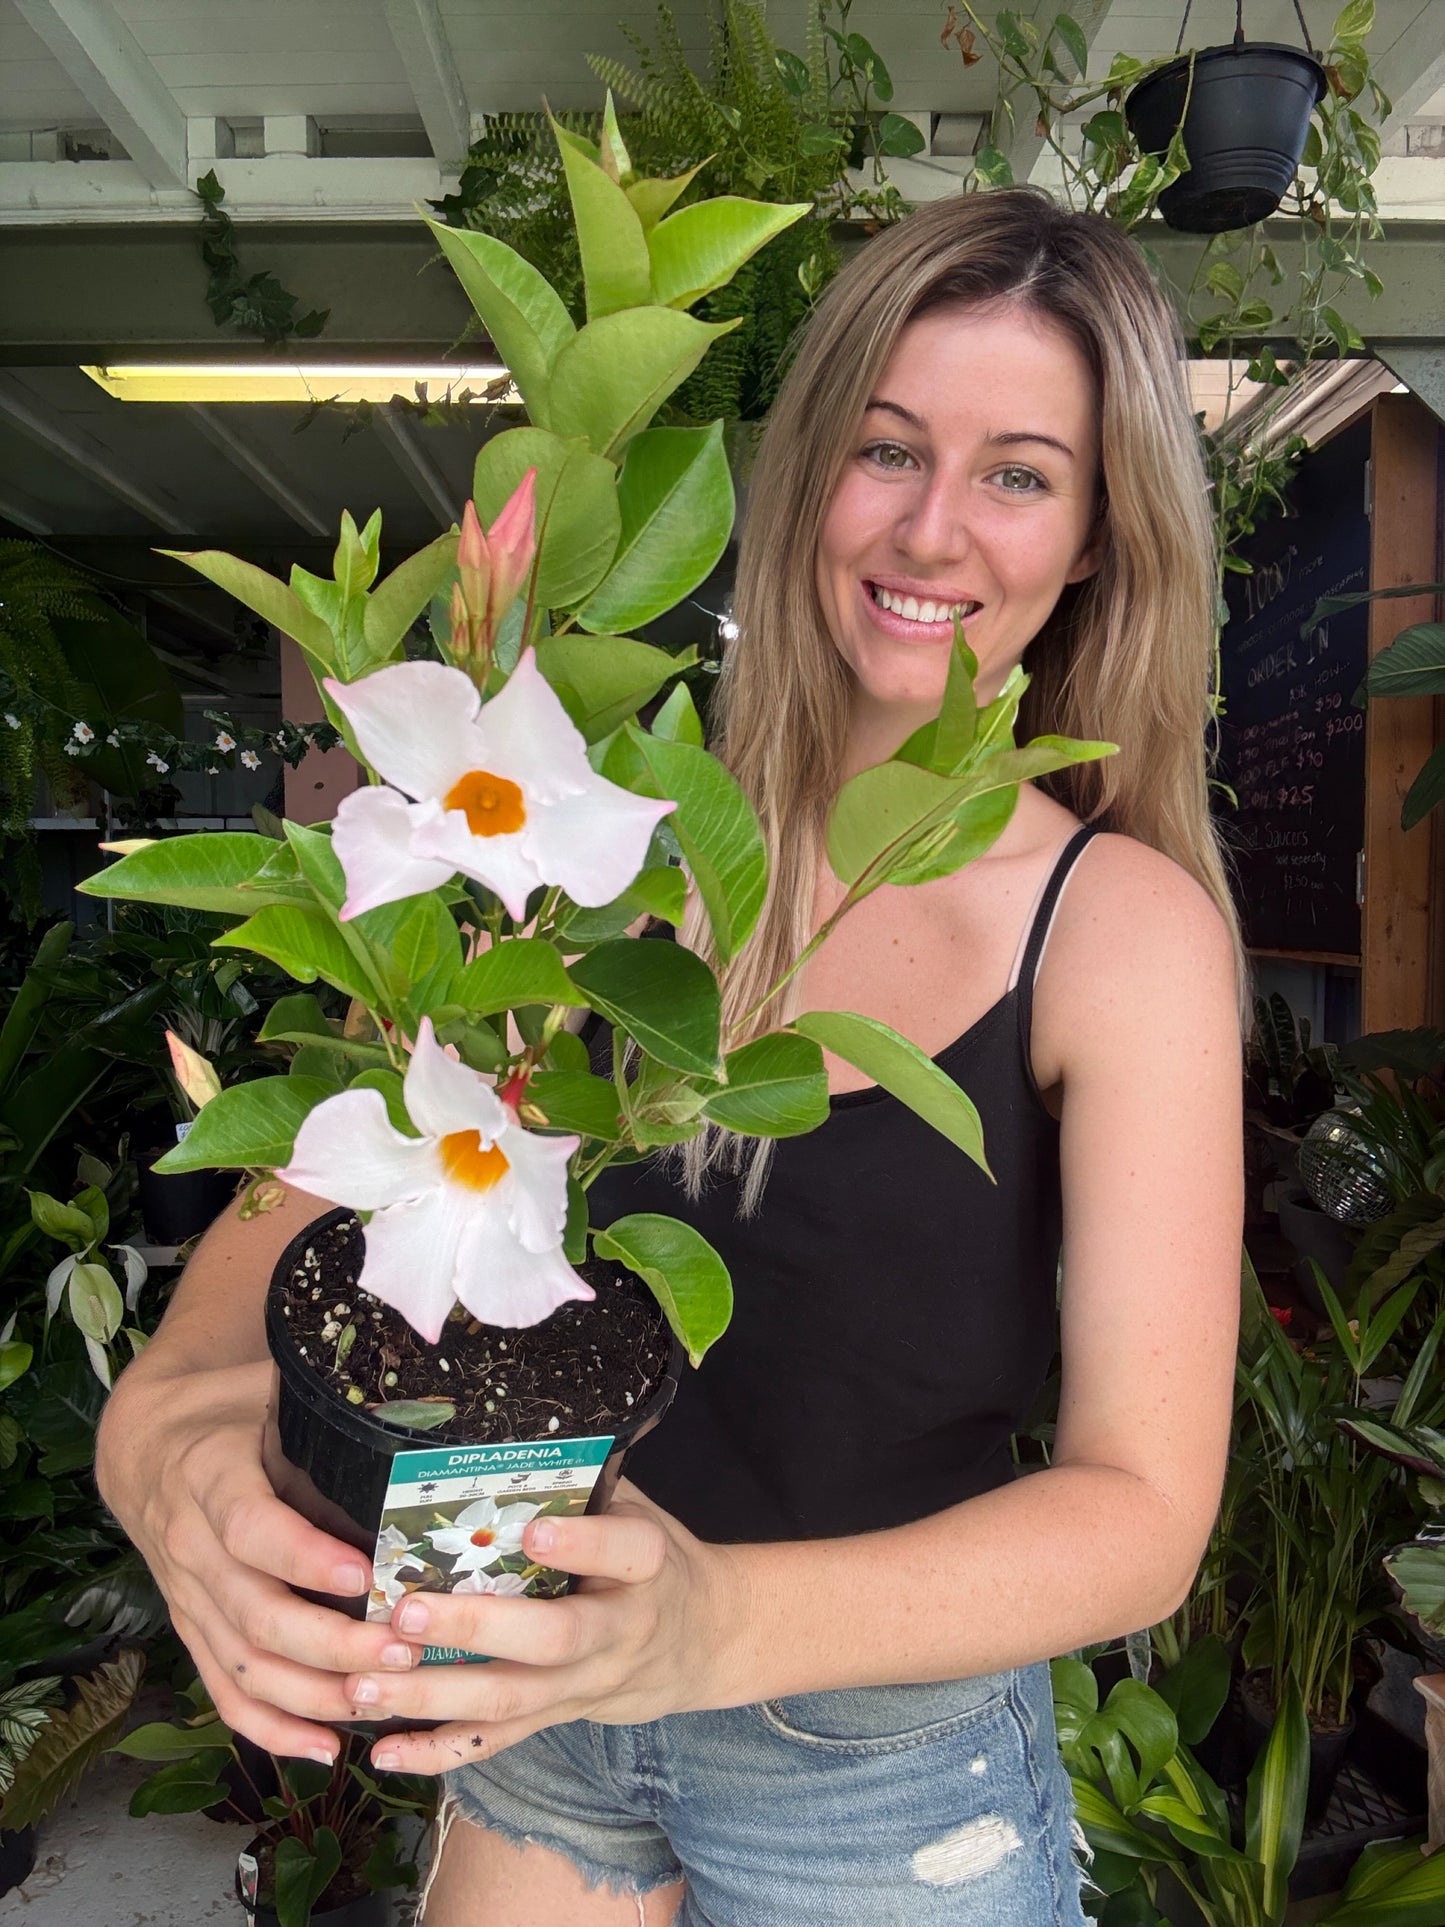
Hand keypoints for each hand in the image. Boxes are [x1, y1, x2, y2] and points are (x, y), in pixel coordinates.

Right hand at [96, 1358, 429, 1760]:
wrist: (146, 1446)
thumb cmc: (230, 1411)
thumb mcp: (270, 1391)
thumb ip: (328, 1410)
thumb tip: (422, 1412)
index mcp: (210, 1476)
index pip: (252, 1529)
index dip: (305, 1558)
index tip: (365, 1576)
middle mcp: (191, 1545)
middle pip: (255, 1613)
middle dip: (332, 1645)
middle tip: (402, 1652)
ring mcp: (188, 1598)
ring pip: (243, 1665)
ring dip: (314, 1693)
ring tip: (381, 1699)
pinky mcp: (194, 1632)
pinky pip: (226, 1693)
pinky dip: (273, 1730)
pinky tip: (326, 1748)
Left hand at [344, 1481, 749, 1775]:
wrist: (705, 1640)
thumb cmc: (653, 1560)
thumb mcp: (638, 1510)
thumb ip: (582, 1488)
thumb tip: (503, 1435)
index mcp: (646, 1564)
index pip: (624, 1551)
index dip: (581, 1546)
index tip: (533, 1534)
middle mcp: (619, 1629)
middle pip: (553, 1637)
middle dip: (477, 1628)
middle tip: (409, 1613)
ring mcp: (588, 1682)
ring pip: (512, 1697)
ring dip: (434, 1694)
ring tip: (365, 1683)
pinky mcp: (560, 1717)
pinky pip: (498, 1740)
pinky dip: (438, 1751)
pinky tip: (383, 1749)